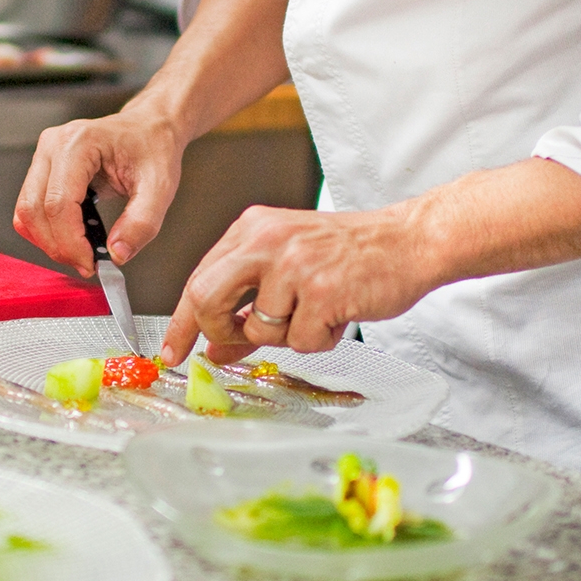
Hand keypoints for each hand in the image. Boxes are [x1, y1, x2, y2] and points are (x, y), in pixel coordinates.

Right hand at [13, 99, 187, 276]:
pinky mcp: (42, 168)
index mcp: (79, 143)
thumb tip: (117, 254)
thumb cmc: (153, 148)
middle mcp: (53, 145)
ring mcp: (43, 155)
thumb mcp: (159, 187)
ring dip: (49, 241)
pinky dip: (46, 231)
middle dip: (57, 246)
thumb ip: (141, 223)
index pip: (58, 203)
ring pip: (26, 212)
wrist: (149, 129)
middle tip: (86, 264)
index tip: (90, 264)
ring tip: (81, 253)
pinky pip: (30, 208)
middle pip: (33, 209)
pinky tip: (73, 238)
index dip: (70, 241)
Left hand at [159, 158, 580, 366]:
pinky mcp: (323, 290)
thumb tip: (215, 348)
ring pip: (260, 329)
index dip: (183, 323)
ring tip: (318, 311)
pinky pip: (302, 340)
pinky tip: (339, 312)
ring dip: (289, 335)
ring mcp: (295, 264)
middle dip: (220, 332)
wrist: (408, 241)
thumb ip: (247, 302)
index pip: (199, 280)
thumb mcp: (288, 267)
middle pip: (208, 300)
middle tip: (242, 342)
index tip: (171, 352)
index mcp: (252, 228)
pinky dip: (321, 338)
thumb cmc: (349, 254)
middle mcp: (267, 240)